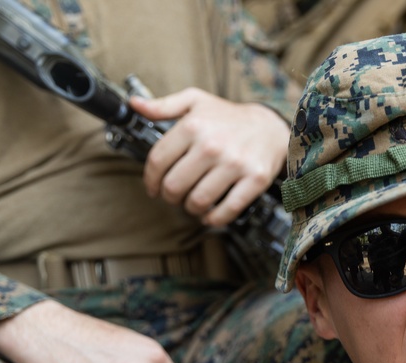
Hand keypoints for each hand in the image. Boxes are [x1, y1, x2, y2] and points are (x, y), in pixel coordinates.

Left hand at [131, 88, 290, 226]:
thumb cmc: (229, 117)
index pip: (158, 161)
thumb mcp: (195, 101)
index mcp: (193, 126)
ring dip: (190, 208)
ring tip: (191, 204)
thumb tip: (135, 105)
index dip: (150, 180)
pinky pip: (228, 209)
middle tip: (173, 197)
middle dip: (169, 196)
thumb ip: (163, 105)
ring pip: (198, 200)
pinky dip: (214, 218)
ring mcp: (235, 164)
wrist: (271, 127)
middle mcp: (212, 145)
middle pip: (175, 185)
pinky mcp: (254, 179)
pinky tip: (209, 215)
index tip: (152, 187)